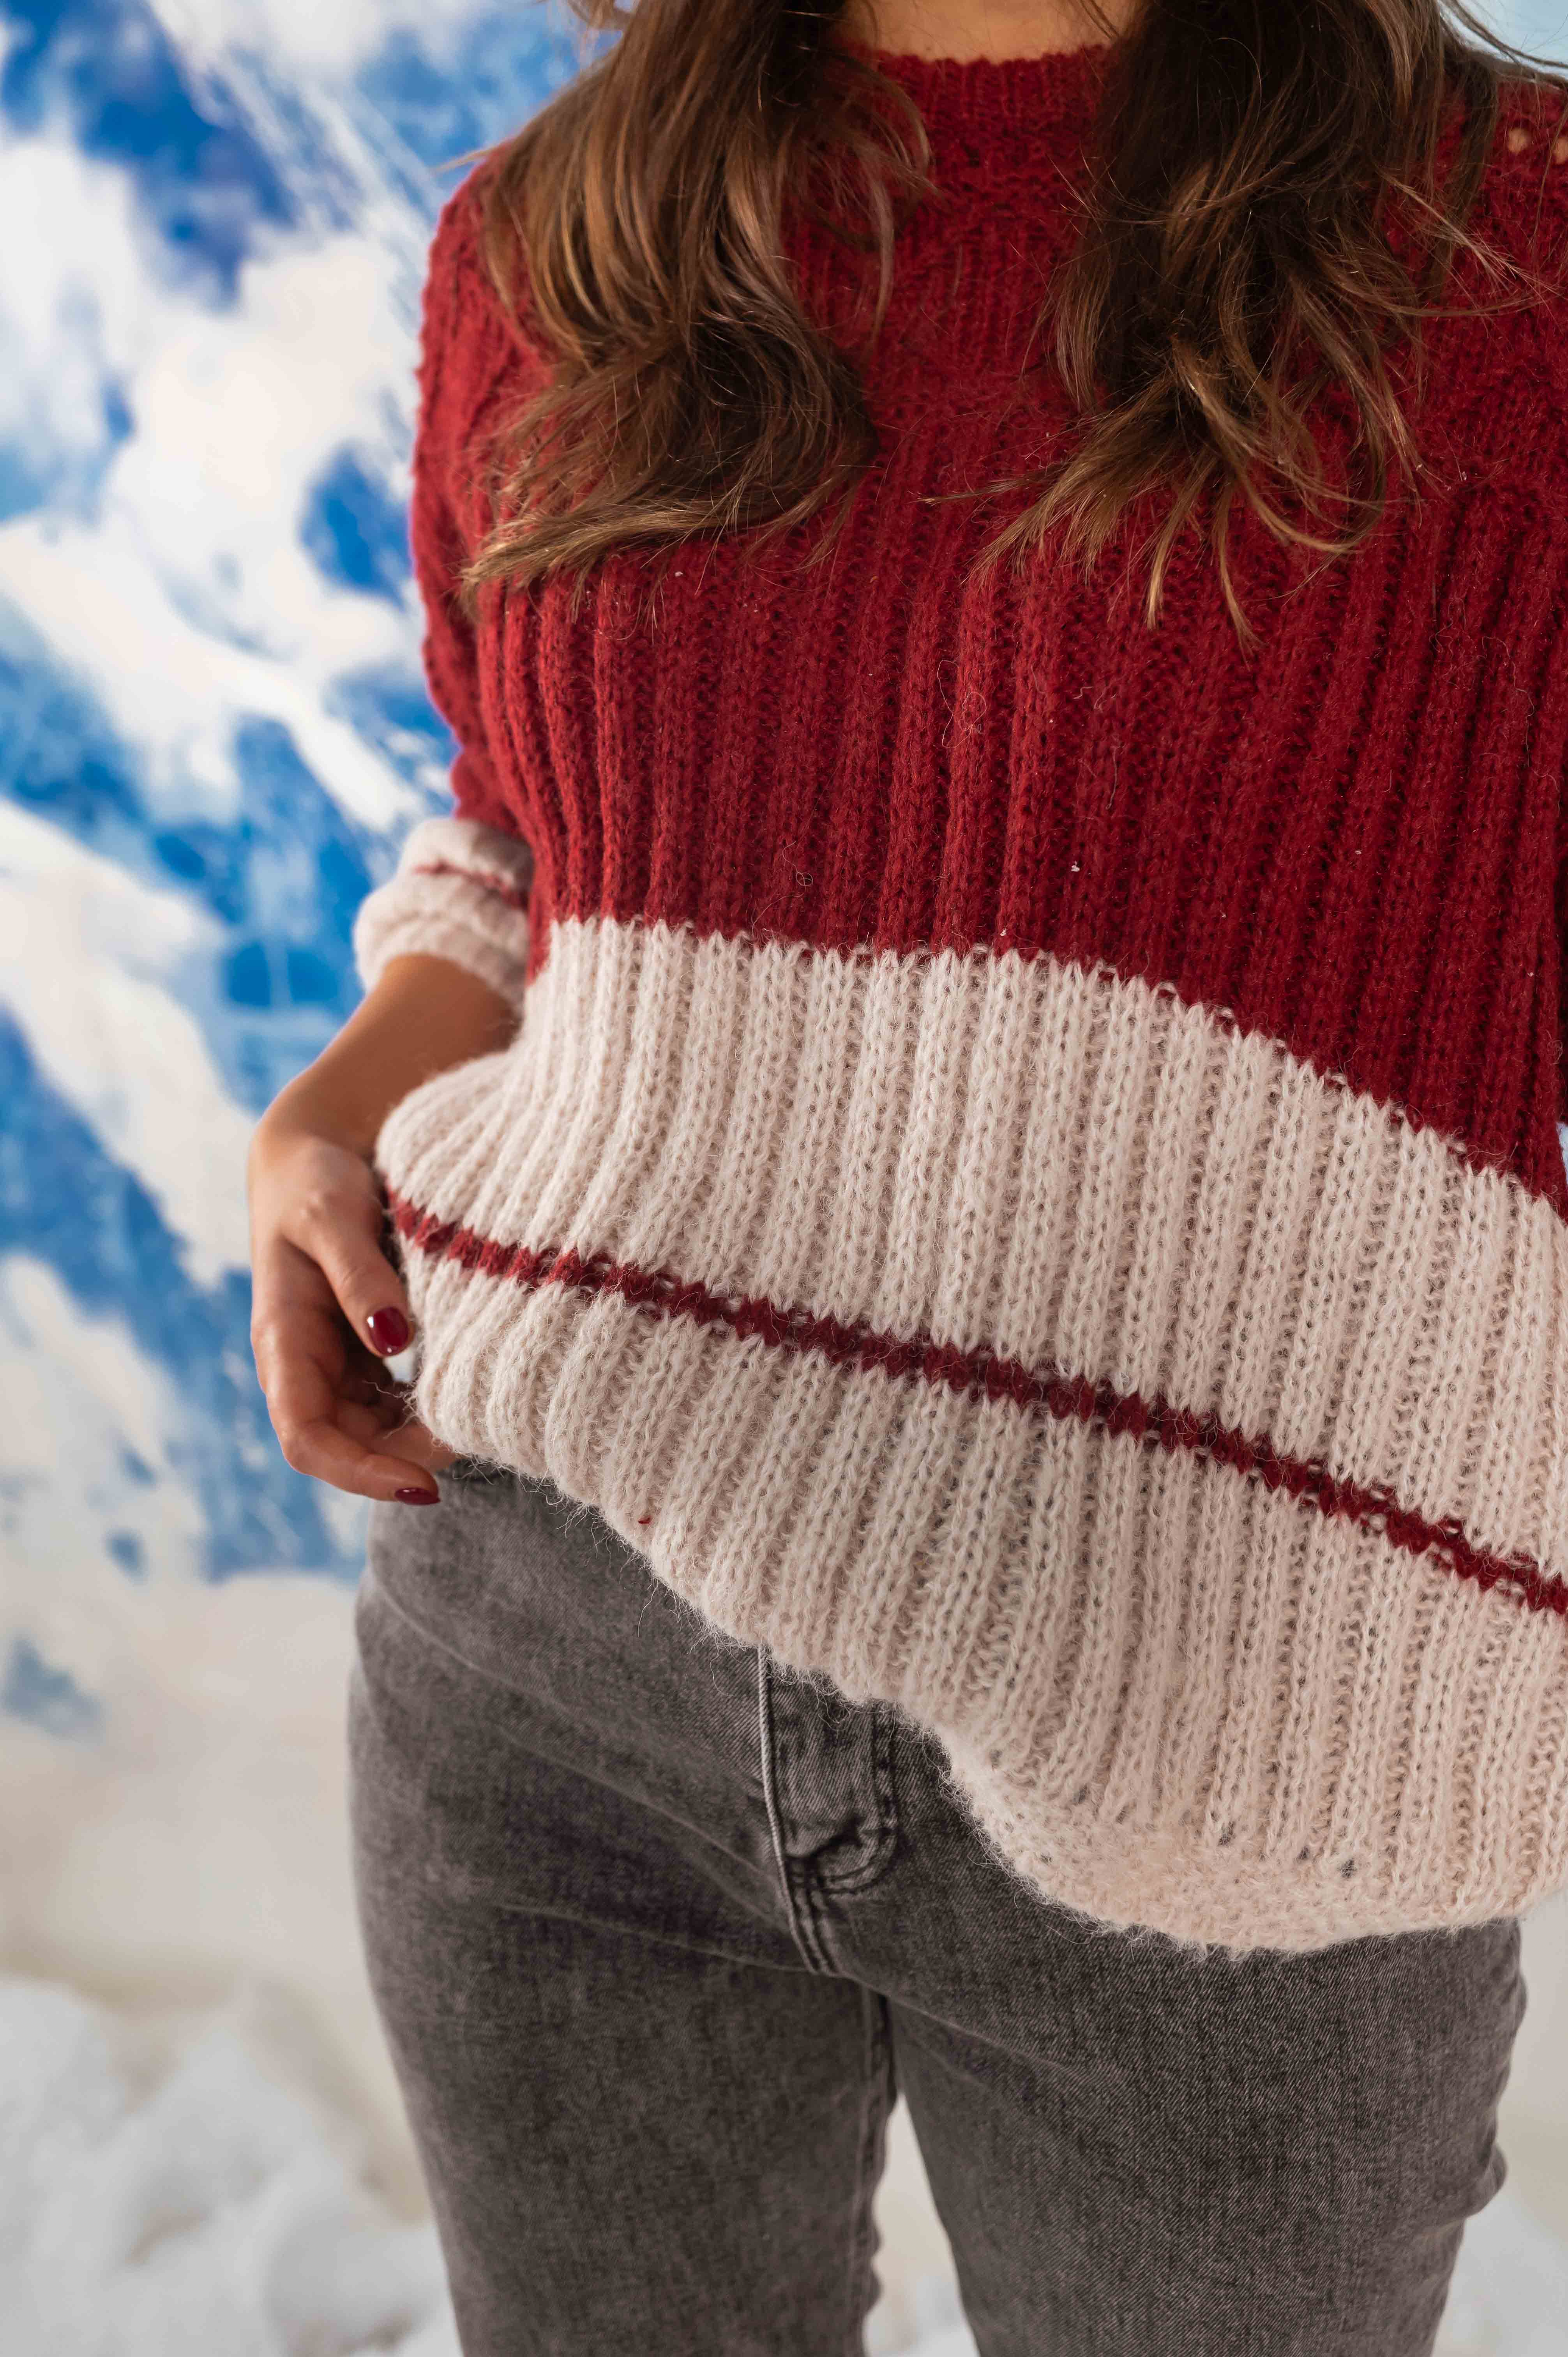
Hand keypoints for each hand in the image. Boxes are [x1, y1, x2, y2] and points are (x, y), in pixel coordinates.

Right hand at [248, 1112, 454, 1504]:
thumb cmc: (315, 1182)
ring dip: (422, 1436)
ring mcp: (337, 1361)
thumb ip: (359, 1278)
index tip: (424, 1486)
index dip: (360, 1474)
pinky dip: (431, 1402)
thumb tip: (395, 1341)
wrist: (320, 1153)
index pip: (307, 1439)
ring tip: (483, 1416)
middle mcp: (305, 1365)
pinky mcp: (367, 1349)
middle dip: (407, 1457)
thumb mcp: (331, 1216)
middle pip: (349, 1445)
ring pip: (376, 1429)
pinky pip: (395, 1397)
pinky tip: (472, 1384)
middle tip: (479, 1437)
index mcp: (281, 1343)